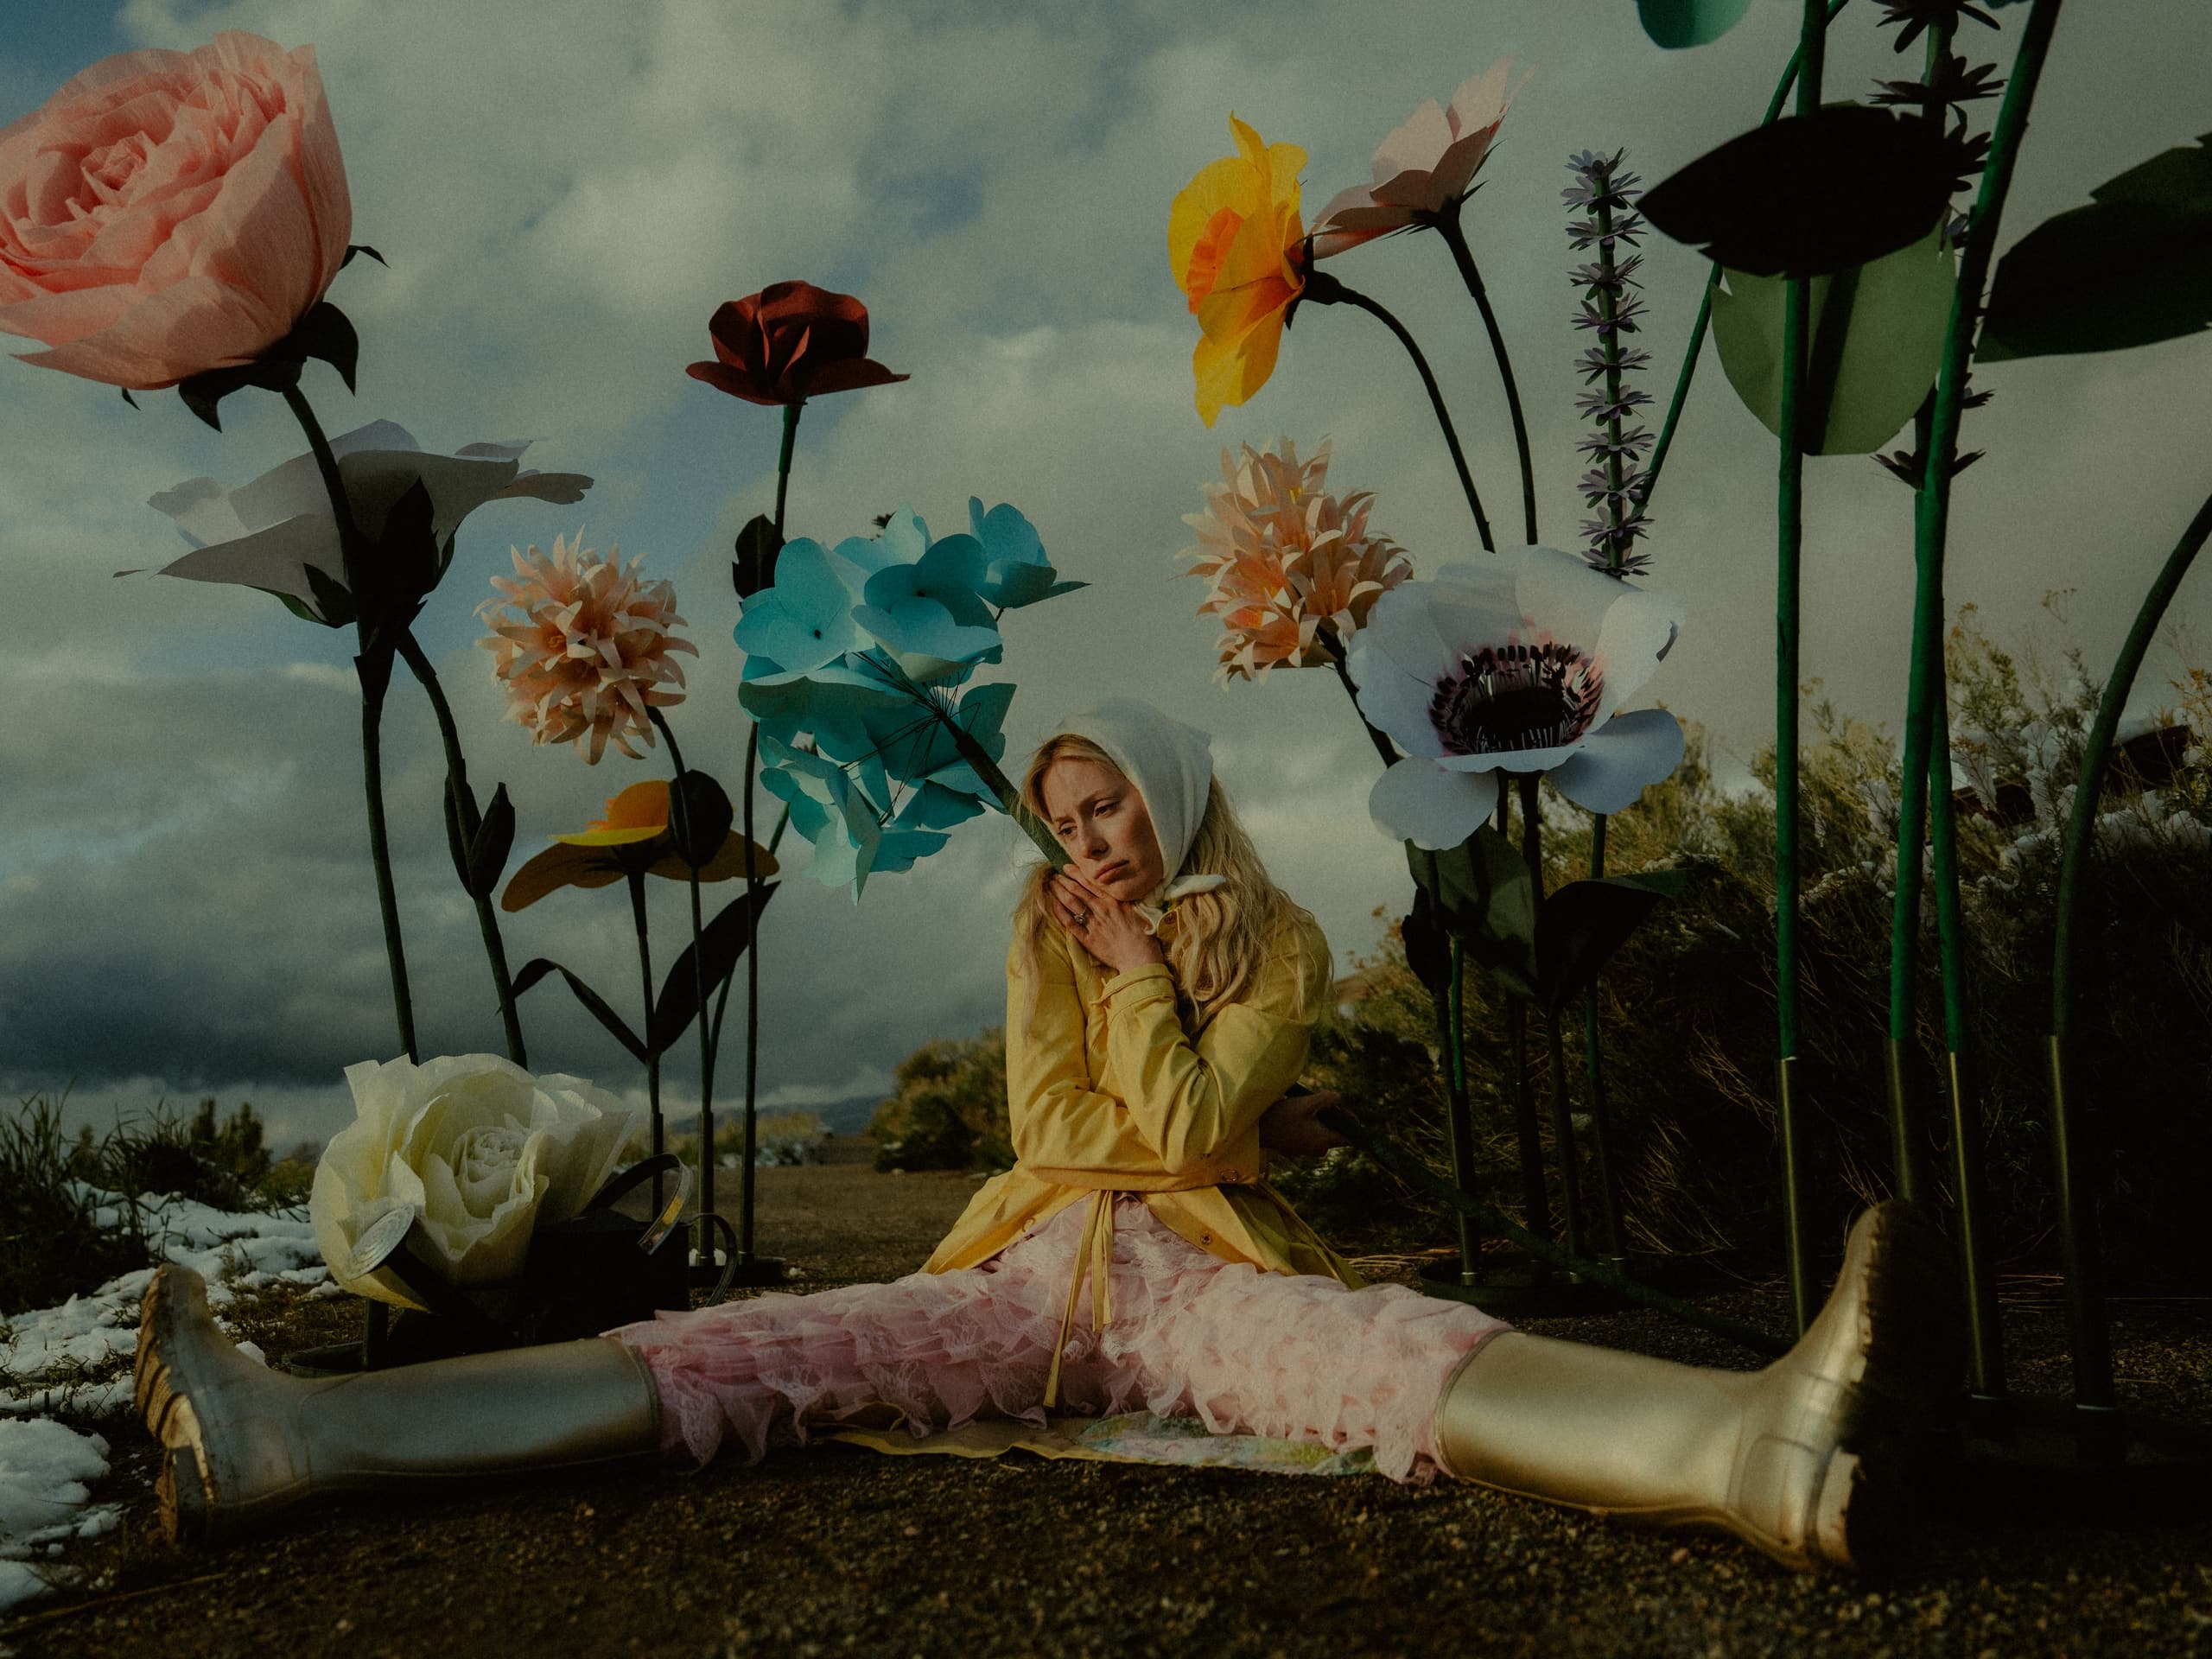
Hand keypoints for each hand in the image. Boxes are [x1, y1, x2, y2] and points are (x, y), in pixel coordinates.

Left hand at [1047, 868, 1163, 975]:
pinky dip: (1060, 913)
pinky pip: (1070, 923)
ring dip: (1059, 893)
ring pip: (1071, 903)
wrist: (1140, 956)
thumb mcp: (1135, 910)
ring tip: (1051, 886)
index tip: (1067, 867)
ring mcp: (1093, 924)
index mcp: (1113, 901)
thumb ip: (1122, 899)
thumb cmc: (1142, 934)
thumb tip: (1115, 888)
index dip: (1076, 873)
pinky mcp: (1088, 939)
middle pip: (1078, 891)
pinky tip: (1053, 905)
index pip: (1090, 883)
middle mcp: (1101, 909)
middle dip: (1064, 881)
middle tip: (1054, 875)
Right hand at [1257, 1089, 1347, 1158]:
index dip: (1351, 1123)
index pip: (1349, 1137)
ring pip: (1322, 1133)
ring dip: (1319, 1120)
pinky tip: (1297, 1114)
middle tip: (1322, 1103)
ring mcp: (1307, 1150)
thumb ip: (1328, 1099)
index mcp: (1324, 1141)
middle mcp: (1318, 1149)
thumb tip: (1338, 1099)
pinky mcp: (1297, 1148)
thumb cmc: (1282, 1116)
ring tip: (1307, 1107)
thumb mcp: (1308, 1103)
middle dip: (1332, 1117)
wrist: (1258, 1129)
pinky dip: (1309, 1125)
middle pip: (1335, 1133)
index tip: (1344, 1110)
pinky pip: (1311, 1135)